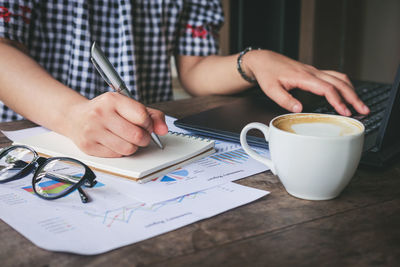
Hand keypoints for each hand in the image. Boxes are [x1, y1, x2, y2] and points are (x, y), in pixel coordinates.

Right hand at [65, 92, 167, 156]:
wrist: (75, 117)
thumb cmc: (106, 111)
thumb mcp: (127, 105)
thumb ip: (151, 115)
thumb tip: (163, 129)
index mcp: (112, 100)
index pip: (142, 117)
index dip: (149, 124)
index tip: (147, 125)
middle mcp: (101, 114)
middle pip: (137, 135)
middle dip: (144, 138)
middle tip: (140, 135)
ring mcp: (93, 131)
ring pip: (129, 148)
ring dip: (133, 146)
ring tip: (127, 139)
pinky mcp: (89, 146)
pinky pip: (117, 155)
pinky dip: (121, 151)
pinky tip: (115, 143)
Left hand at [244, 50, 369, 115]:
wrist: (264, 60)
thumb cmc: (267, 74)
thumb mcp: (271, 89)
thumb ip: (285, 100)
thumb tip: (299, 109)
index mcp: (303, 77)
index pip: (327, 88)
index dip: (337, 100)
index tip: (344, 111)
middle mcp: (312, 72)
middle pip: (339, 82)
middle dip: (353, 97)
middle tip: (363, 109)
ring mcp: (314, 71)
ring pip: (339, 78)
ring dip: (351, 90)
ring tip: (359, 103)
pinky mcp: (313, 72)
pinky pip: (334, 76)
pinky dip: (344, 84)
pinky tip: (347, 92)